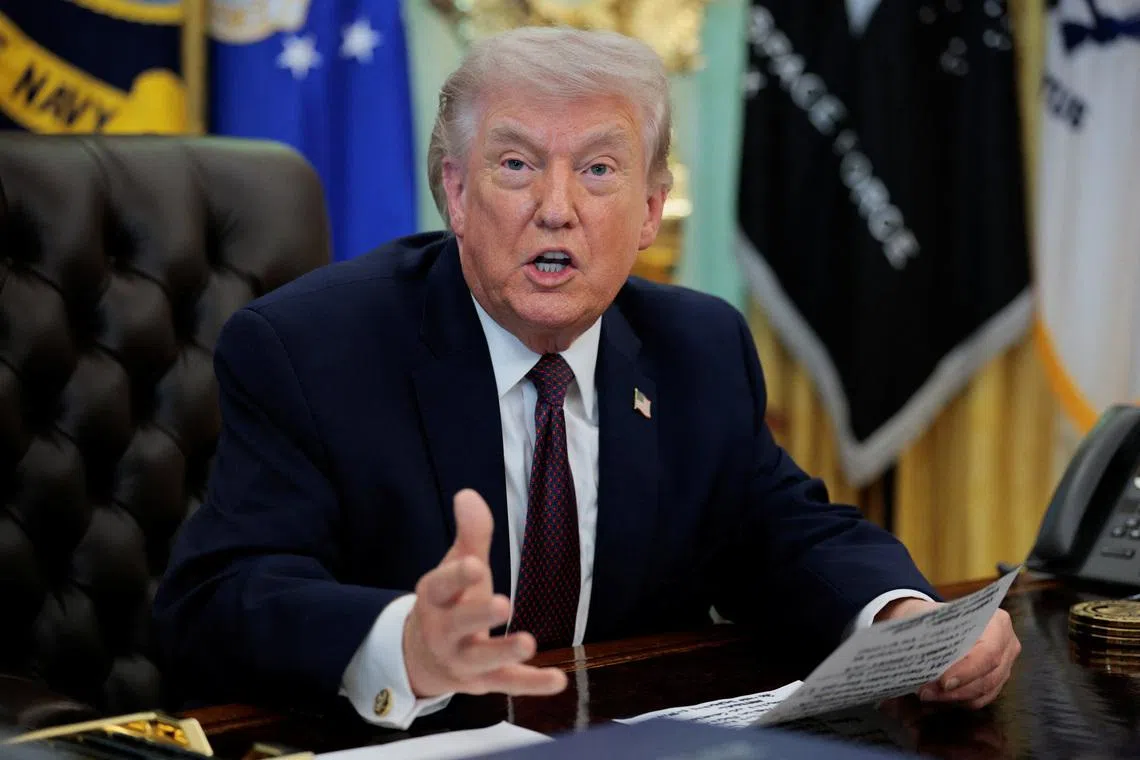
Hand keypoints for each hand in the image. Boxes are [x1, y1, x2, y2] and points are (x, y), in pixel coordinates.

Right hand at [403, 488, 568, 698]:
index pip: (440, 586)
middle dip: (479, 615)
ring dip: (504, 652)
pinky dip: (532, 684)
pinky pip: (507, 684)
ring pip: (481, 659)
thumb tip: (468, 495)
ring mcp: (462, 660)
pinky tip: (559, 680)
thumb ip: (470, 534)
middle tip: (503, 604)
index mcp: (434, 598)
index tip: (474, 564)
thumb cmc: (448, 602)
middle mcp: (443, 631)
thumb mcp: (456, 565)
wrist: (422, 657)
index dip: (456, 576)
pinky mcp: (483, 682)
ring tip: (528, 643)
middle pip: (458, 624)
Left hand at [877, 599, 1020, 709]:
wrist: (936, 620)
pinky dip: (958, 701)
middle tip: (926, 693)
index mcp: (997, 622)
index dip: (967, 671)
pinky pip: (981, 699)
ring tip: (927, 696)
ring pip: (985, 692)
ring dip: (954, 698)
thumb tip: (924, 665)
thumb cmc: (934, 617)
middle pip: (988, 677)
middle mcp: (1007, 645)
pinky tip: (936, 700)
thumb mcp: (932, 619)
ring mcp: (1005, 665)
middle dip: (956, 690)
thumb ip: (934, 639)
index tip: (943, 683)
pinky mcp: (997, 681)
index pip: (988, 653)